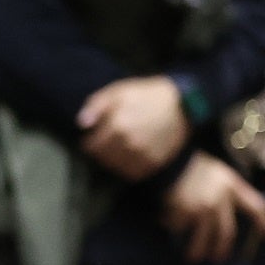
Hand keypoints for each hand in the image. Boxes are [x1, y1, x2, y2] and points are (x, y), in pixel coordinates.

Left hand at [74, 76, 191, 180]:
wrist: (182, 104)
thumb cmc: (146, 95)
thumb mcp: (119, 91)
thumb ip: (96, 105)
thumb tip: (82, 124)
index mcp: (117, 125)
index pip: (91, 147)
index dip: (90, 142)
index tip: (93, 138)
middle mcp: (129, 143)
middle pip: (102, 159)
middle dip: (101, 152)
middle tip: (107, 143)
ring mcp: (143, 154)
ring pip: (116, 168)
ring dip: (114, 161)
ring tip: (119, 149)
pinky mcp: (155, 162)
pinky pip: (133, 173)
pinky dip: (129, 168)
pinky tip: (131, 157)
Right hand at [159, 151, 264, 263]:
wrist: (170, 158)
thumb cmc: (194, 165)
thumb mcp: (219, 173)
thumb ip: (228, 191)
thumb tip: (231, 211)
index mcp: (233, 186)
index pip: (256, 207)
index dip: (263, 222)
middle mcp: (220, 201)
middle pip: (227, 233)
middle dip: (222, 249)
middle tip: (217, 258)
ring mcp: (202, 209)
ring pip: (203, 239)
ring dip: (198, 251)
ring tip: (193, 258)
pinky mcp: (184, 214)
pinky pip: (179, 227)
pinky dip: (173, 227)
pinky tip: (167, 224)